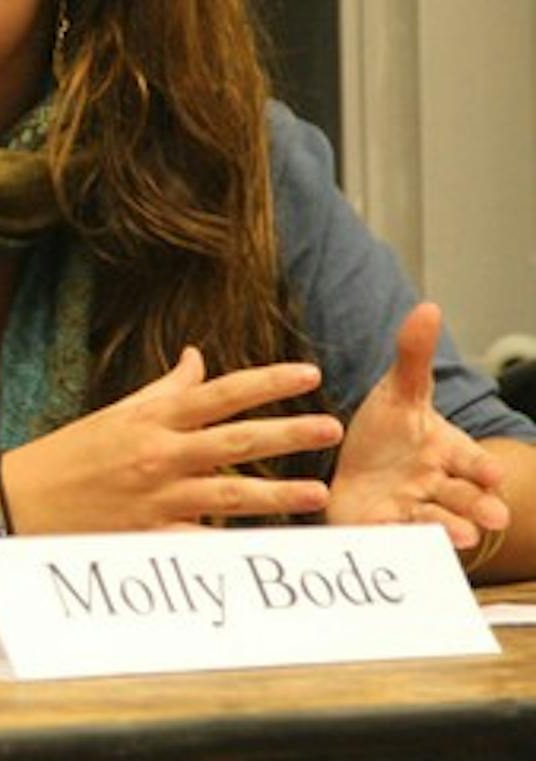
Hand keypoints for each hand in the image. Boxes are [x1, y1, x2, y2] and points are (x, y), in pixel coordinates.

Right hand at [7, 348, 342, 533]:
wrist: (19, 501)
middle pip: (236, 439)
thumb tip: (199, 358)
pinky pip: (203, 540)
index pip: (219, 393)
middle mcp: (158, 453)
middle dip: (288, 433)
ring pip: (230, 493)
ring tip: (317, 491)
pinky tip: (270, 545)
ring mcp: (156, 496)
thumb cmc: (70, 454)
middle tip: (331, 426)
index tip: (308, 374)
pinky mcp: (150, 534)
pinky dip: (236, 543)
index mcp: (151, 418)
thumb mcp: (117, 413)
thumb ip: (166, 389)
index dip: (267, 382)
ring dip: (278, 493)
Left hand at [327, 302, 509, 547]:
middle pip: (461, 497)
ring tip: (460, 536)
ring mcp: (412, 512)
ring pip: (435, 522)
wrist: (354, 471)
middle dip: (478, 506)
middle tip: (493, 516)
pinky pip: (392, 539)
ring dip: (449, 530)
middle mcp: (436, 486)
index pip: (472, 461)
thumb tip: (428, 306)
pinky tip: (394, 542)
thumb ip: (413, 356)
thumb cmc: (389, 434)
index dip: (482, 468)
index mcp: (446, 452)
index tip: (490, 472)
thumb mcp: (399, 393)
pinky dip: (396, 542)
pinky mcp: (383, 532)